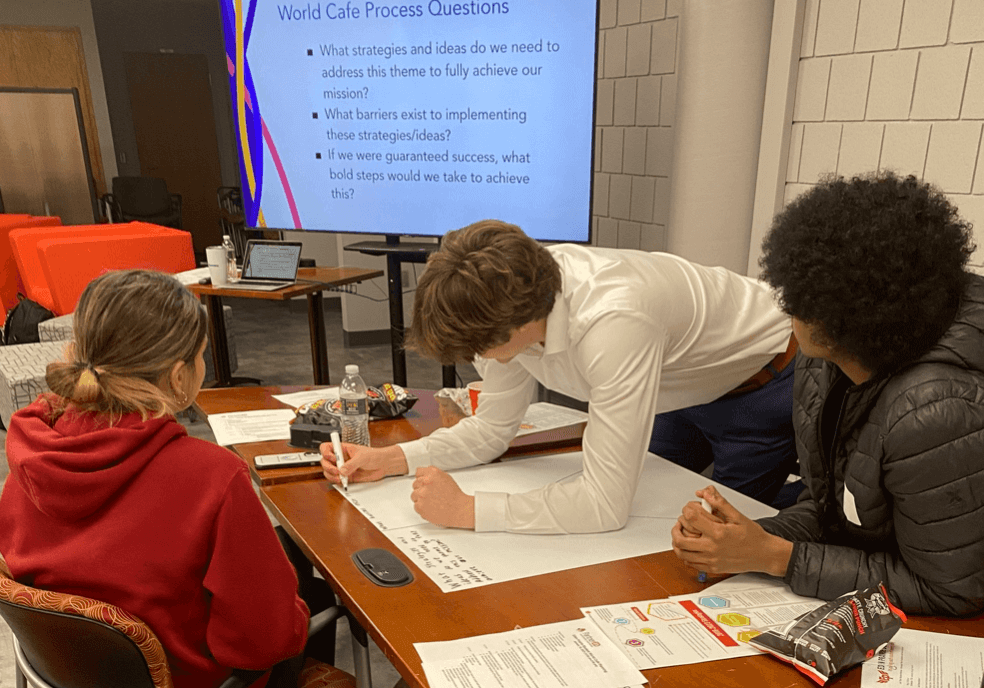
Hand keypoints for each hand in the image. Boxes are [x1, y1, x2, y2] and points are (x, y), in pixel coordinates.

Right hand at [319, 442, 406, 483]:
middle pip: (325, 461)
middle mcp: (341, 458)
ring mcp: (343, 467)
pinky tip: (343, 481)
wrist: (384, 465)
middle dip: (328, 467)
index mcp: (343, 449)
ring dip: (331, 476)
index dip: (325, 452)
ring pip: (328, 472)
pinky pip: (336, 479)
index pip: (327, 447)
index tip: (332, 458)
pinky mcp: (347, 476)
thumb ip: (352, 464)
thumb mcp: (363, 457)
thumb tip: (342, 470)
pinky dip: (337, 481)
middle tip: (337, 471)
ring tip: (340, 477)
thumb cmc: (375, 455)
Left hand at [411, 466, 475, 528]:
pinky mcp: (420, 506)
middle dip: (421, 489)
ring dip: (420, 499)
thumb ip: (432, 474)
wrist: (458, 509)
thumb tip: (423, 474)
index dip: (422, 478)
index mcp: (433, 473)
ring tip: (432, 501)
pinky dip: (422, 508)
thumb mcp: (445, 477)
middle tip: (432, 494)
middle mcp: (426, 482)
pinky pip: (416, 506)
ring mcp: (422, 494)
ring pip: (414, 495)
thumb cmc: (454, 495)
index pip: (418, 472)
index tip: (425, 483)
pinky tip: (431, 507)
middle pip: (415, 484)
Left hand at [671, 485, 792, 577]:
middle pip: (681, 539)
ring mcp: (711, 560)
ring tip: (682, 535)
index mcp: (718, 533)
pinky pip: (691, 564)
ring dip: (678, 543)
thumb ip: (719, 503)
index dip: (686, 510)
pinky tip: (690, 548)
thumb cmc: (753, 536)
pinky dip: (686, 555)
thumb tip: (705, 493)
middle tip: (679, 523)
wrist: (764, 554)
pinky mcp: (713, 568)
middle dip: (676, 529)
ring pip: (682, 554)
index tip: (689, 509)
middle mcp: (712, 548)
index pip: (691, 518)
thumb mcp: (737, 516)